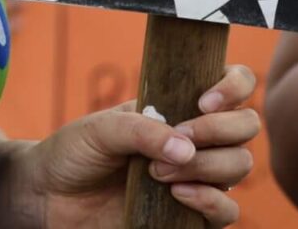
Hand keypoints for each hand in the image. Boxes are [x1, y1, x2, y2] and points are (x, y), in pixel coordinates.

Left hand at [16, 65, 258, 227]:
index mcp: (179, 103)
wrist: (51, 196)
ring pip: (240, 166)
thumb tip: (186, 150)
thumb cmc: (76, 151)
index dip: (233, 87)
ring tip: (159, 174)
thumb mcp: (101, 128)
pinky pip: (228, 212)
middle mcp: (196, 137)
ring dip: (208, 167)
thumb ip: (142, 130)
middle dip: (219, 130)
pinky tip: (177, 196)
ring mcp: (198, 175)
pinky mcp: (191, 213)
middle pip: (247, 126)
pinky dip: (210, 203)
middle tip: (181, 139)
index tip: (203, 102)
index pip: (236, 83)